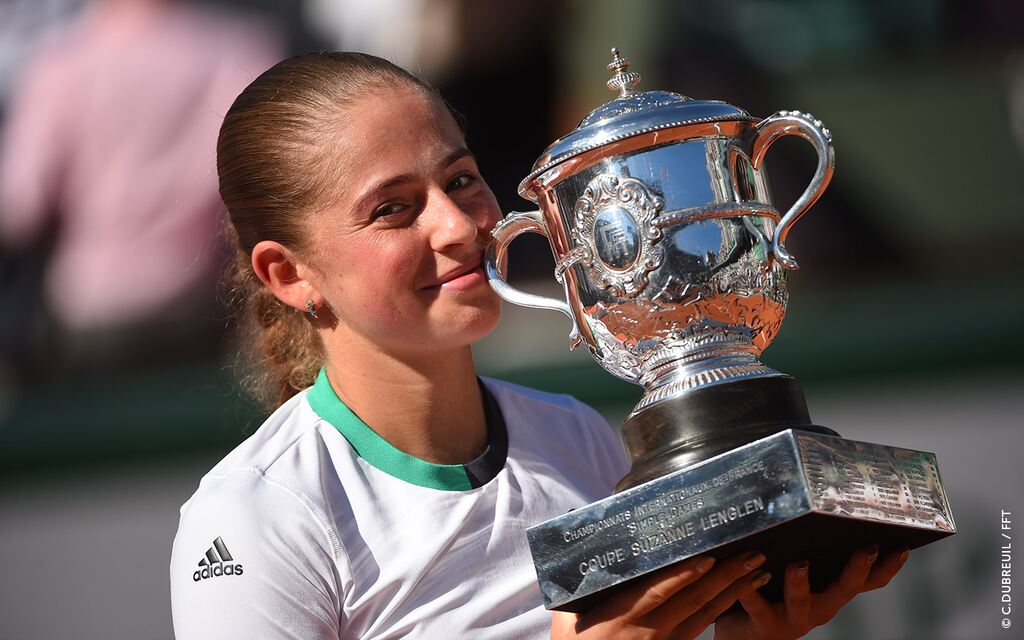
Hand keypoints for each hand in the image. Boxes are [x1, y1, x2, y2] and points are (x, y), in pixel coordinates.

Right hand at [551, 551, 772, 639]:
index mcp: (620, 618)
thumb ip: (579, 584)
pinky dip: (722, 609)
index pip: (658, 592)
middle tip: (751, 555)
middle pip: (692, 602)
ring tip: (758, 572)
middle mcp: (647, 633)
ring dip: (733, 592)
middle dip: (725, 577)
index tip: (708, 557)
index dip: (684, 575)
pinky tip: (739, 594)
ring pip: (704, 616)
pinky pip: (701, 627)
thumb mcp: (567, 616)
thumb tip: (578, 537)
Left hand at [713, 545, 909, 639]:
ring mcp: (795, 618)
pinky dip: (751, 588)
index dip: (888, 567)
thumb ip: (809, 546)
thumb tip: (814, 500)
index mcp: (831, 591)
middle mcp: (820, 607)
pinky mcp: (767, 625)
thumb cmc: (774, 591)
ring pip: (802, 600)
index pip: (868, 581)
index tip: (902, 546)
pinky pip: (757, 604)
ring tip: (798, 565)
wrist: (745, 631)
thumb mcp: (797, 570)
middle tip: (866, 551)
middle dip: (856, 570)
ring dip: (800, 582)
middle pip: (845, 590)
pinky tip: (748, 572)